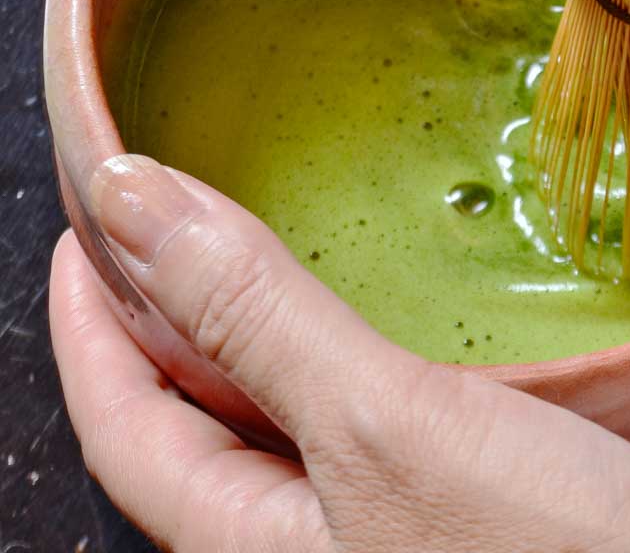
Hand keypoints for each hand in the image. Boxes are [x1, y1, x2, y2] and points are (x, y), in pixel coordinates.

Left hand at [50, 154, 629, 551]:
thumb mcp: (383, 426)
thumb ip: (253, 316)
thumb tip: (128, 198)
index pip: (123, 427)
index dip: (89, 318)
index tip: (91, 213)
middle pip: (188, 427)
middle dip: (160, 315)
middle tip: (160, 213)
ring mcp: (381, 537)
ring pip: (273, 424)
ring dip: (247, 331)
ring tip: (244, 247)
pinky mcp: (453, 514)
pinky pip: (351, 425)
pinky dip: (331, 356)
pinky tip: (365, 316)